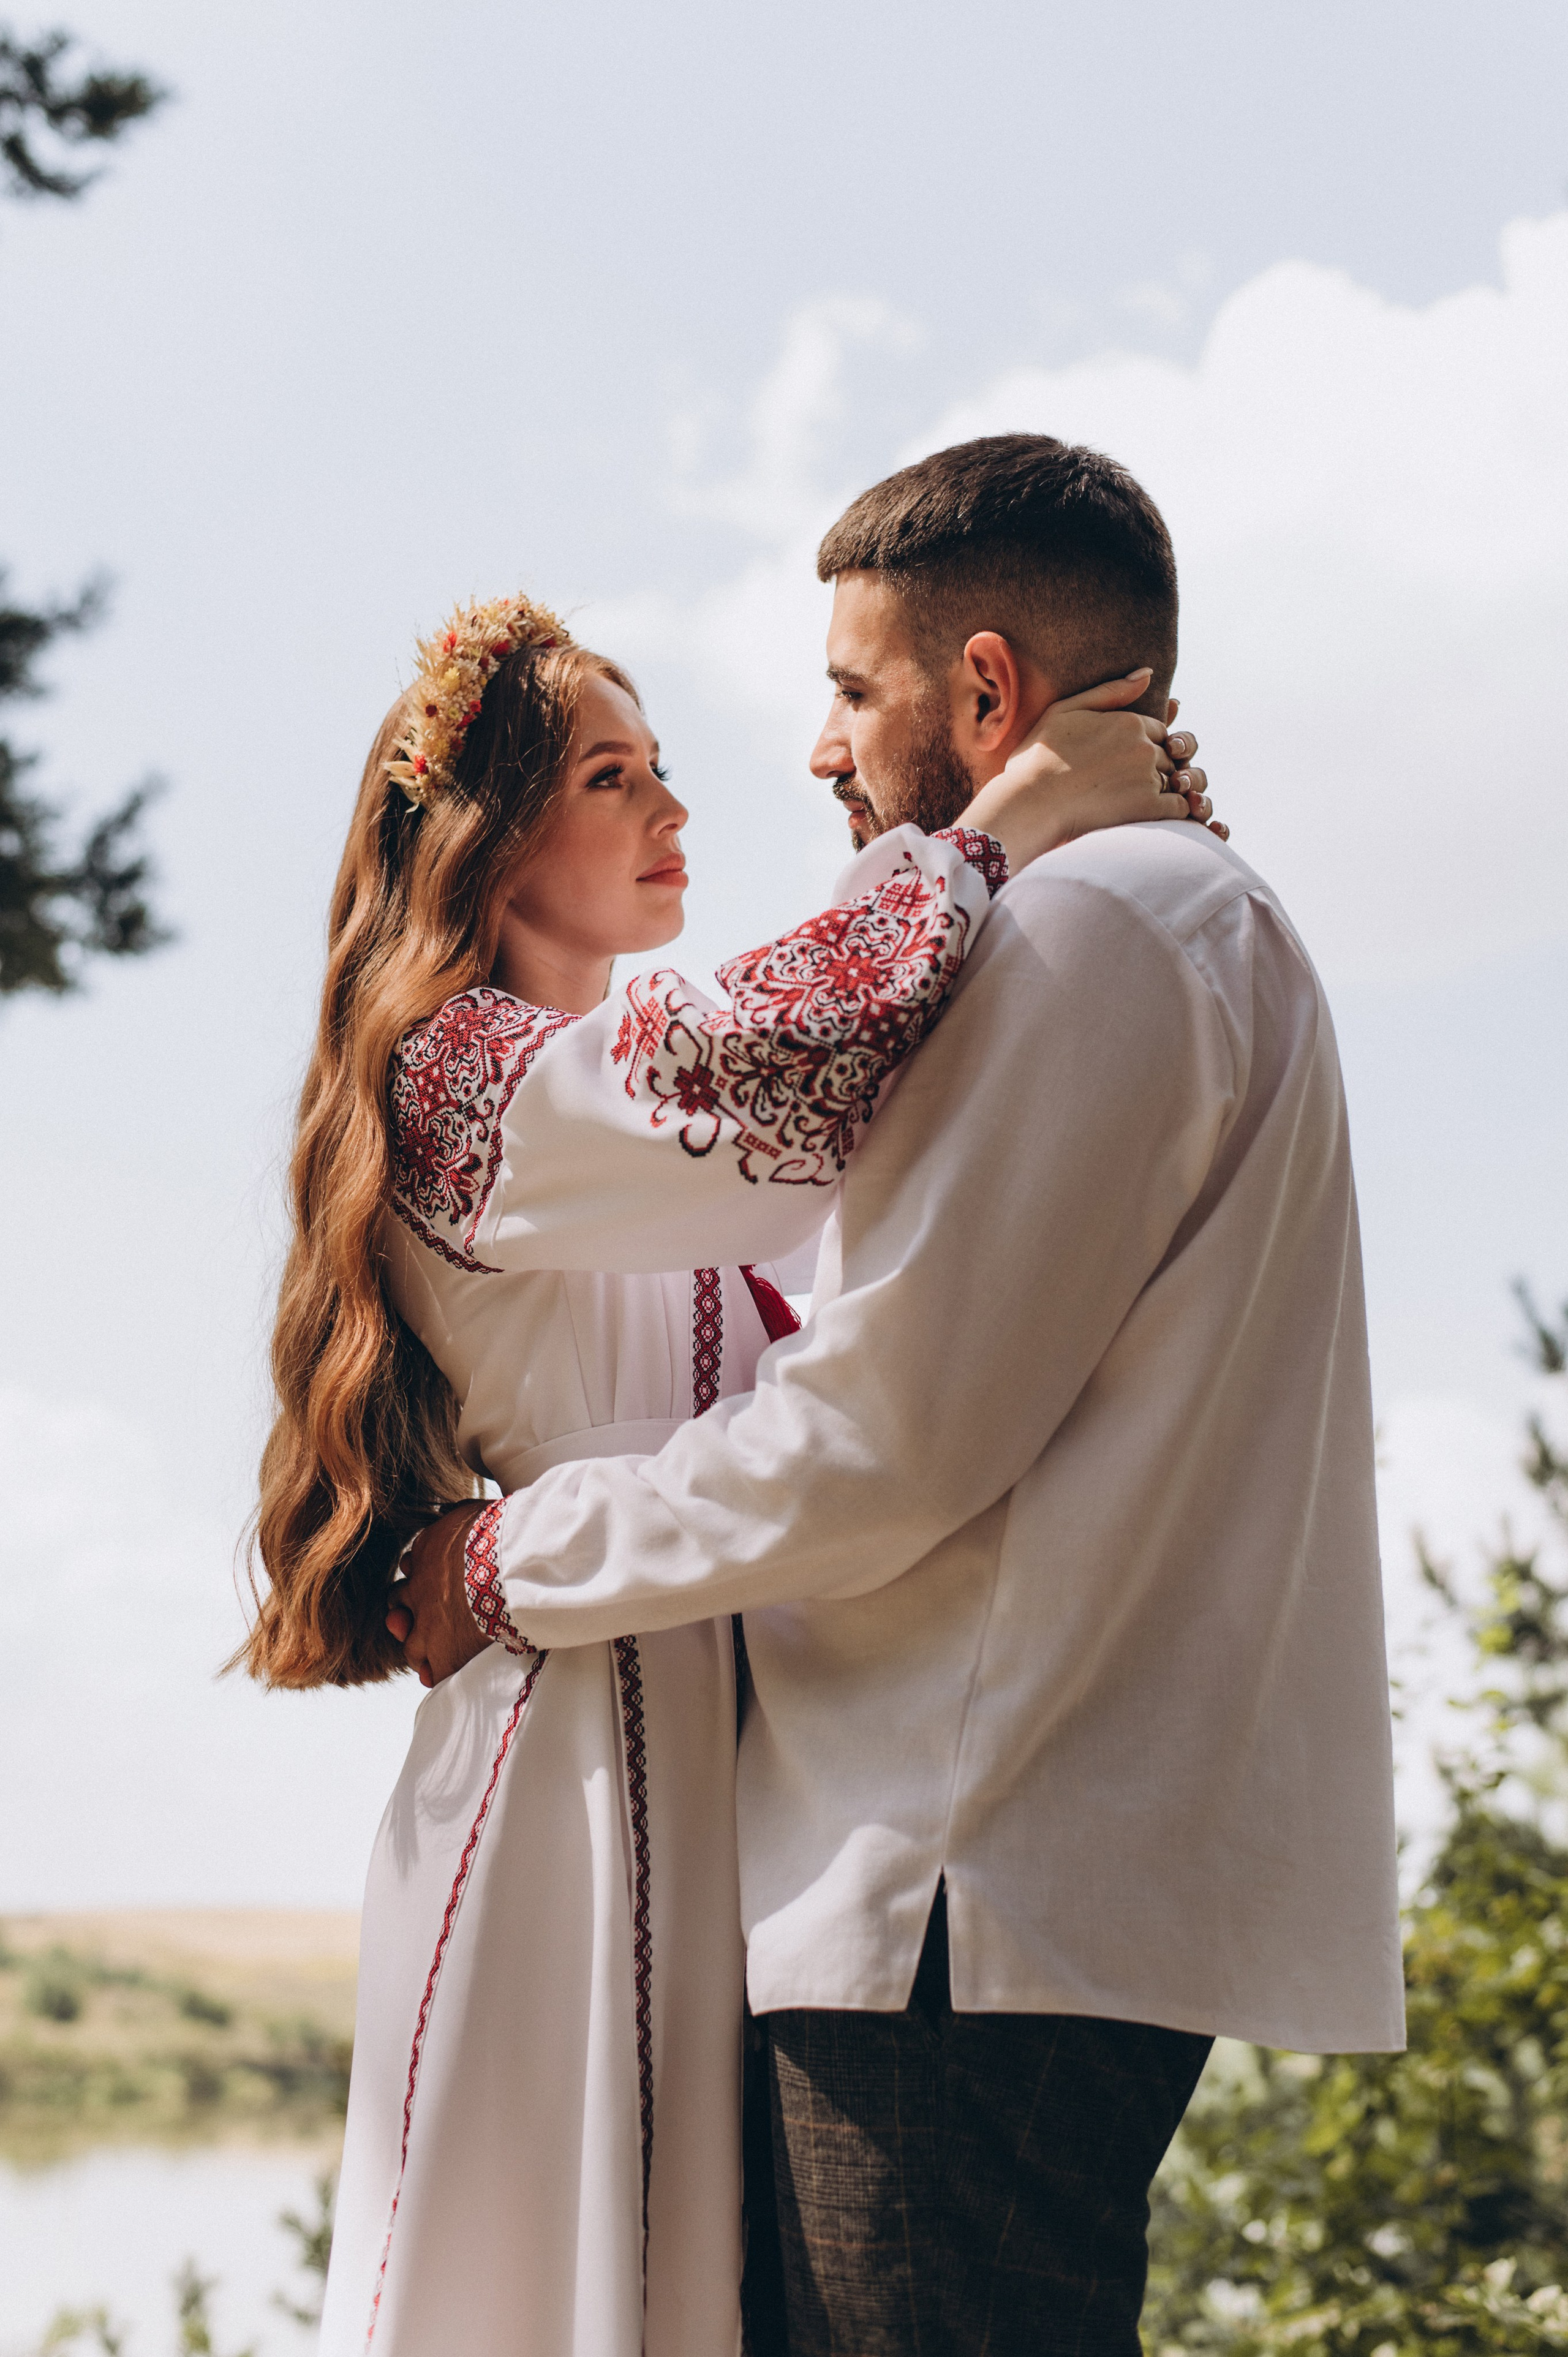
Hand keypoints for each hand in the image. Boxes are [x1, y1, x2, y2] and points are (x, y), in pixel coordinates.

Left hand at [386, 1503, 490, 1687]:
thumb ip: (457, 1515)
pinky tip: (442, 1674)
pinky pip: (432, 1673)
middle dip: (408, 1610)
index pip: (411, 1566)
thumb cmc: (499, 1535)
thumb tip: (449, 1511)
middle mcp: (416, 1591)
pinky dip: (436, 1674)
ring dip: (420, 1647)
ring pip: (410, 1645)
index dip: (420, 1575)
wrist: (507, 1568)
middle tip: (427, 1617)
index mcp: (425, 1552)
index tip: (433, 1579)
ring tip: (434, 1651)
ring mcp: (426, 1627)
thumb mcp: (472, 1512)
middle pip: (399, 1604)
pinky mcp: (444, 1656)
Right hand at [957, 669, 1226, 872]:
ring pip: (1177, 780)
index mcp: (1129, 721)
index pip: (1159, 730)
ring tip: (1139, 803)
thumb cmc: (1037, 758)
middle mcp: (1145, 746)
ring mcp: (1149, 777)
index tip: (1124, 762)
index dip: (1146, 745)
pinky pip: (1180, 806)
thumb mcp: (1066, 711)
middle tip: (1128, 787)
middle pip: (1169, 755)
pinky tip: (1152, 816)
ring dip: (1167, 789)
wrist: (1029, 802)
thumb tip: (1148, 673)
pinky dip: (1175, 811)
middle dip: (1157, 767)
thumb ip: (1110, 691)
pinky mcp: (1150, 808)